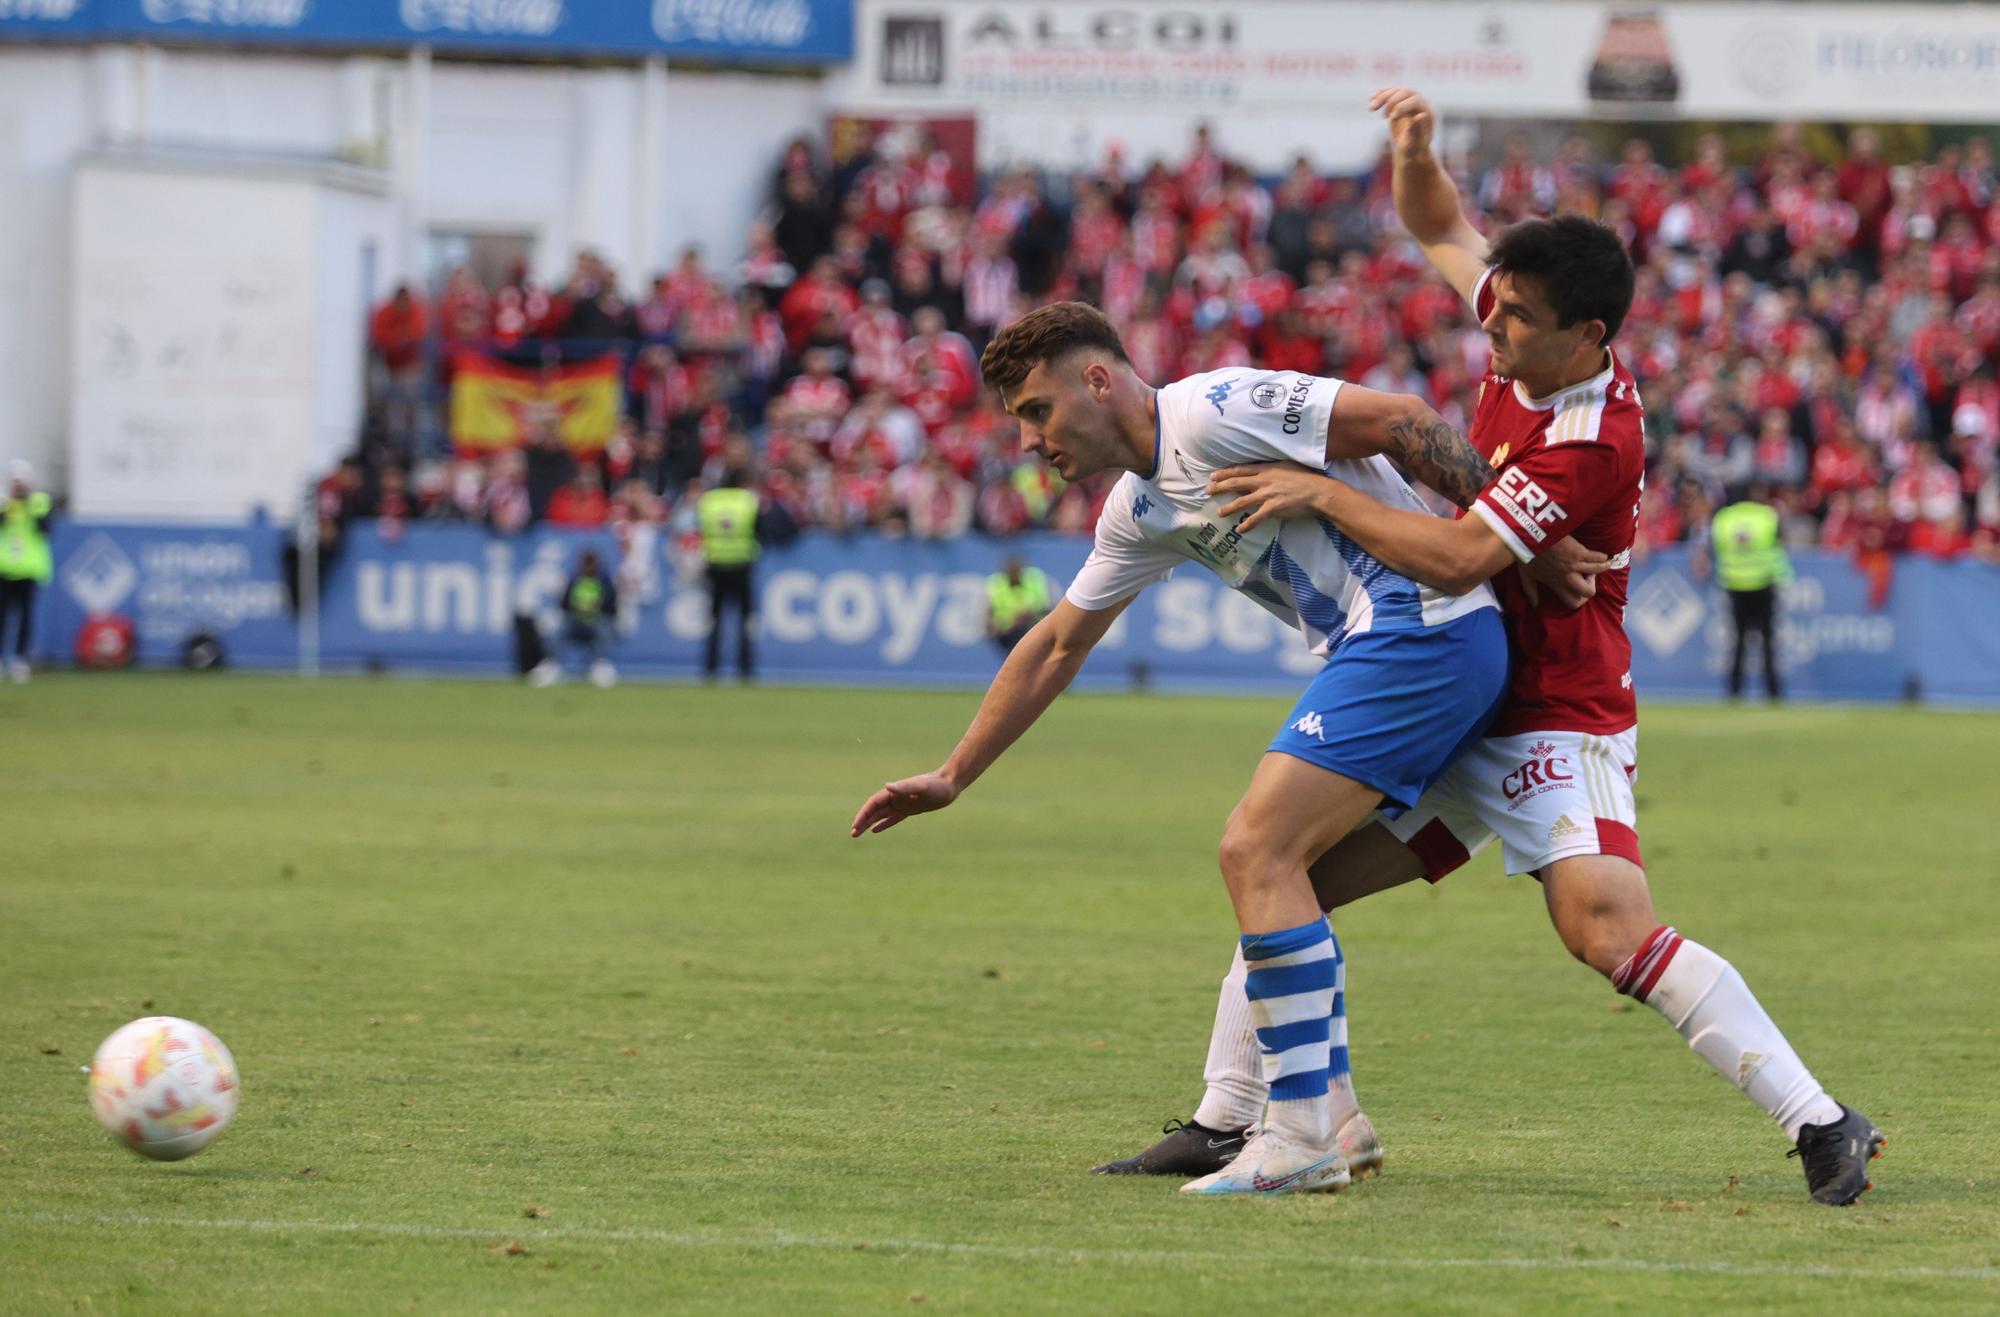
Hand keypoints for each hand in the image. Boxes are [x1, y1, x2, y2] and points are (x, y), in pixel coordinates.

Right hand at [850, 772, 958, 836]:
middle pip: (874, 811)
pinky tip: (876, 830)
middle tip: (853, 834)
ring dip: (869, 823)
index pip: (873, 804)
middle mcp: (896, 797)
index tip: (856, 826)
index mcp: (894, 792)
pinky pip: (892, 818)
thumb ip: (904, 787)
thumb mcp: (921, 787)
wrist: (950, 784)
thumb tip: (888, 786)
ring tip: (858, 833)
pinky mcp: (910, 809)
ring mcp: (902, 803)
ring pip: (881, 815)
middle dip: (862, 821)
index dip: (863, 815)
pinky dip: (883, 824)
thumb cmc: (936, 785)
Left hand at [1207, 463, 1330, 532]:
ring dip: (1228, 508)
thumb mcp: (1287, 466)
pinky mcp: (1273, 508)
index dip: (1225, 473)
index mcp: (1267, 469)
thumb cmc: (1306, 478)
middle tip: (1207, 491)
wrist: (1318, 491)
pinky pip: (1255, 518)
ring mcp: (1267, 495)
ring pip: (1241, 501)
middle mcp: (1263, 481)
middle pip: (1235, 483)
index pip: (1240, 470)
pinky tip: (1239, 530)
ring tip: (1219, 512)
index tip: (1213, 475)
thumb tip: (1262, 471)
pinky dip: (1246, 525)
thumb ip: (1273, 469)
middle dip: (1219, 487)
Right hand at [1367, 87, 1435, 158]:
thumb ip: (1417, 131)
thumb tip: (1420, 115)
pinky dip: (1380, 94)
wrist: (1410, 148)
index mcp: (1427, 112)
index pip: (1415, 101)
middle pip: (1405, 92)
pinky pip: (1391, 92)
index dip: (1402, 106)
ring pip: (1396, 91)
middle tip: (1376, 111)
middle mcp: (1420, 103)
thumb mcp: (1414, 144)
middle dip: (1390, 100)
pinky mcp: (1401, 101)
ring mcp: (1410, 101)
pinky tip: (1371, 98)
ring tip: (1370, 108)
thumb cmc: (1413, 149)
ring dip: (1382, 97)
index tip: (1391, 118)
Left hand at [1519, 536, 1608, 609]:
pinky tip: (1603, 555)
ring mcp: (1575, 565)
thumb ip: (1531, 592)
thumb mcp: (1526, 576)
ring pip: (1597, 572)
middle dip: (1591, 587)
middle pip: (1589, 592)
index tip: (1579, 592)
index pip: (1573, 603)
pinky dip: (1603, 557)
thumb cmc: (1527, 555)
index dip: (1579, 601)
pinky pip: (1597, 557)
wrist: (1531, 536)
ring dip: (1603, 568)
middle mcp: (1568, 578)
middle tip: (1589, 578)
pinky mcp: (1580, 552)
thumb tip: (1535, 605)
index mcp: (1557, 585)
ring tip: (1604, 564)